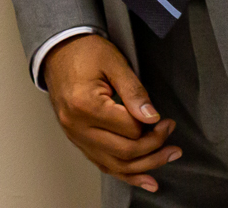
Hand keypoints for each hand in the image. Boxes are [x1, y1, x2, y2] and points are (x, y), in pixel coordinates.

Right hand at [41, 33, 180, 193]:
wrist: (58, 50)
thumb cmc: (85, 52)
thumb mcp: (114, 63)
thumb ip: (134, 92)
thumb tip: (152, 118)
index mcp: (84, 105)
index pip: (129, 129)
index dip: (153, 127)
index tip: (166, 120)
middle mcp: (76, 126)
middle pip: (124, 151)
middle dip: (154, 147)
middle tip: (169, 134)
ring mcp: (74, 135)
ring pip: (115, 164)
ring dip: (145, 166)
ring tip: (167, 157)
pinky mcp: (77, 139)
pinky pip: (103, 164)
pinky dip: (125, 175)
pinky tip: (144, 178)